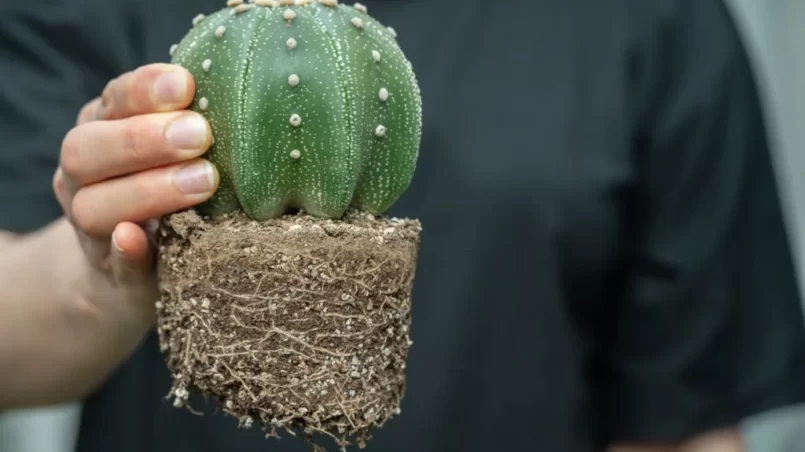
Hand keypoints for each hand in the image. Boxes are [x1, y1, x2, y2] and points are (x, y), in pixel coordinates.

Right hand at [51, 63, 217, 387]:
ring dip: (147, 190)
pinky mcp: (110, 272)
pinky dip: (124, 250)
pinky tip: (136, 238)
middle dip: (144, 139)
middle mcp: (83, 175)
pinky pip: (109, 260)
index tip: (185, 85)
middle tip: (200, 136)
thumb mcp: (174, 151)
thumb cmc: (170, 189)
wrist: (127, 271)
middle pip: (87, 149)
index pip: (113, 100)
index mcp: (103, 130)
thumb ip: (193, 125)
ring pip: (92, 206)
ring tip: (203, 182)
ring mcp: (88, 226)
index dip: (144, 90)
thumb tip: (248, 98)